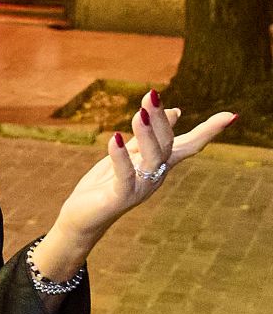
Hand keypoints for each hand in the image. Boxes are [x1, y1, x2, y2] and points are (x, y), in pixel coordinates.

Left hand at [34, 91, 234, 283]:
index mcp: (160, 165)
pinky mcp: (120, 198)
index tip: (231, 115)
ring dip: (146, 134)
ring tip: (139, 113)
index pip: (189, 145)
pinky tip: (114, 138)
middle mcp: (155, 176)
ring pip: (151, 159)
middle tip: (152, 96)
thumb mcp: (129, 154)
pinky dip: (120, 157)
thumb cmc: (105, 184)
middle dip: (161, 120)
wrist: (81, 218)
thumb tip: (176, 110)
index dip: (208, 131)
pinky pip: (124, 176)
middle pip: (166, 145)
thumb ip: (149, 135)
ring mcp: (140, 189)